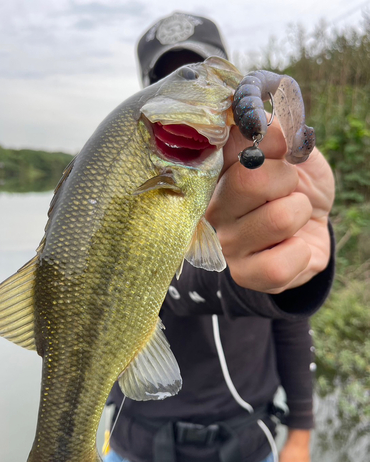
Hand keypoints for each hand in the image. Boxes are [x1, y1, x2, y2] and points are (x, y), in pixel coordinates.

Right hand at [205, 119, 334, 292]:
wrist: (312, 228)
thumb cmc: (297, 187)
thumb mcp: (295, 153)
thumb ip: (278, 134)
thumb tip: (265, 125)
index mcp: (219, 169)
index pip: (229, 140)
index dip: (266, 139)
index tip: (280, 147)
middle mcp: (212, 205)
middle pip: (252, 179)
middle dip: (288, 179)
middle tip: (287, 188)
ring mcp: (225, 241)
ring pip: (279, 219)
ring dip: (299, 214)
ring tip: (291, 217)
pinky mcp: (242, 273)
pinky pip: (280, 263)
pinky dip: (300, 253)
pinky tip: (291, 246)